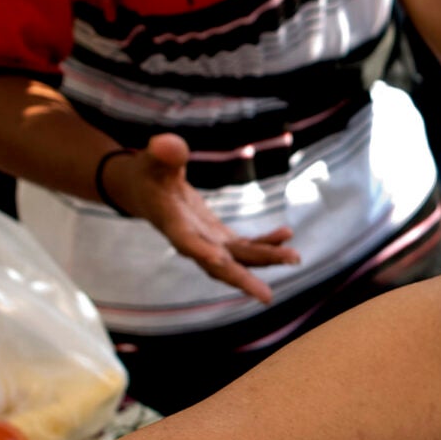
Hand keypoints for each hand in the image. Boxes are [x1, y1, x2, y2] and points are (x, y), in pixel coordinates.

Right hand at [103, 133, 300, 303]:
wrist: (146, 189)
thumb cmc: (148, 172)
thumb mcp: (152, 159)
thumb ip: (163, 153)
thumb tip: (166, 143)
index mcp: (172, 223)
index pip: (186, 242)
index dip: (201, 252)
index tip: (219, 261)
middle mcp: (190, 239)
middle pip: (216, 263)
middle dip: (241, 278)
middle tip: (266, 296)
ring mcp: (205, 240)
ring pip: (236, 258)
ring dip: (264, 260)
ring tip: (294, 257)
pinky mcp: (216, 236)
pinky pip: (243, 246)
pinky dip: (264, 243)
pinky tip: (286, 234)